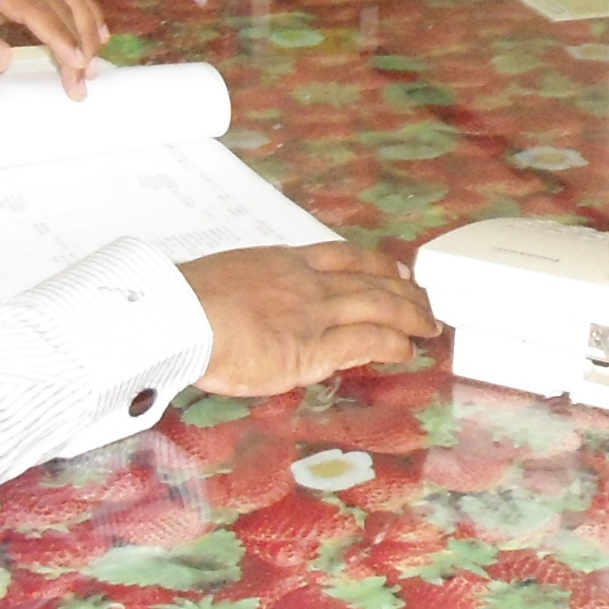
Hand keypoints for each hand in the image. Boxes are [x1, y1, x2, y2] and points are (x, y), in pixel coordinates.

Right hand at [179, 242, 439, 395]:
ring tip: (430, 326)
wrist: (178, 314)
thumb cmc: (184, 304)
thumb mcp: (225, 281)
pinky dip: (392, 344)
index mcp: (282, 262)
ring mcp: (312, 312)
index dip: (375, 264)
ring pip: (378, 306)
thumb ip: (251, 291)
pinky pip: (366, 341)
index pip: (342, 257)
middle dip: (404, 291)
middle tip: (425, 299)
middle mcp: (305, 282)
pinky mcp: (312, 346)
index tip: (395, 269)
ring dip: (410, 315)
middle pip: (370, 280)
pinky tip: (407, 350)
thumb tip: (254, 309)